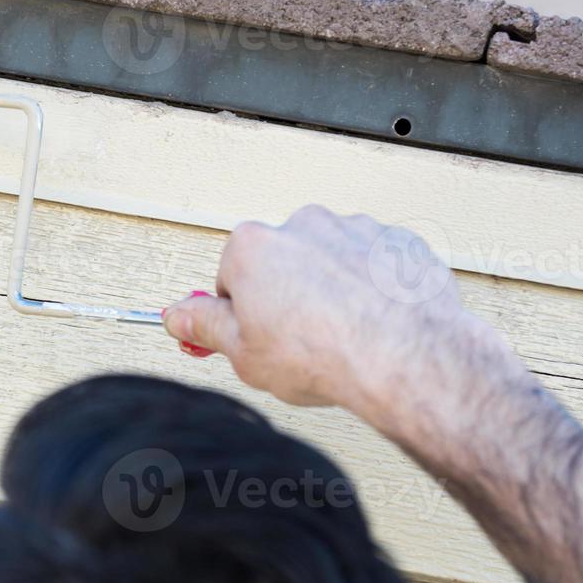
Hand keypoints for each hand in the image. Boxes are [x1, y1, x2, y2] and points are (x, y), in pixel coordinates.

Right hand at [162, 206, 482, 417]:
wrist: (404, 356)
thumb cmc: (326, 354)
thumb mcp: (243, 354)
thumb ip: (205, 327)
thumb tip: (178, 316)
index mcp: (255, 247)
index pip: (232, 275)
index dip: (243, 312)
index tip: (256, 334)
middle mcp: (303, 225)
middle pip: (283, 261)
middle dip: (288, 295)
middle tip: (301, 341)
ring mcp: (353, 229)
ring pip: (331, 260)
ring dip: (333, 289)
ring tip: (343, 336)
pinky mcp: (395, 243)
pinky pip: (375, 263)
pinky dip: (374, 287)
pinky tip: (376, 324)